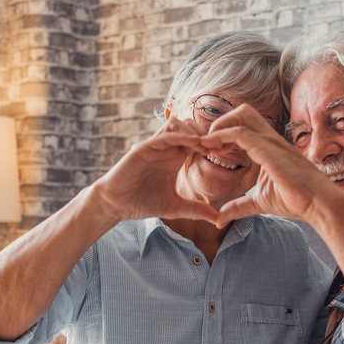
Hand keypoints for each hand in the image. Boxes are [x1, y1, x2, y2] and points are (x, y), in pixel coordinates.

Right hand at [96, 117, 217, 223]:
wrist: (116, 205)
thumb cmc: (143, 203)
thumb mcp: (175, 207)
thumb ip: (196, 210)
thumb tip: (219, 220)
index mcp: (175, 157)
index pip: (198, 140)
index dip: (213, 142)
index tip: (226, 151)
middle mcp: (167, 148)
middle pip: (191, 126)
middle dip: (207, 132)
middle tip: (220, 145)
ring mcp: (155, 146)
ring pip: (178, 124)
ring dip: (194, 130)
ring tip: (207, 144)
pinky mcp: (144, 147)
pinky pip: (164, 135)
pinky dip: (181, 136)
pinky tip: (194, 142)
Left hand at [200, 105, 335, 227]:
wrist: (319, 205)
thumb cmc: (296, 201)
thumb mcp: (259, 203)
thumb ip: (238, 207)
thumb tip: (219, 218)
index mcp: (267, 146)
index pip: (242, 125)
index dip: (222, 133)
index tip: (208, 149)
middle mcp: (269, 139)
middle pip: (242, 111)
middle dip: (221, 122)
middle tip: (208, 144)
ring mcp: (270, 142)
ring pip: (240, 116)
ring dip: (219, 127)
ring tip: (206, 145)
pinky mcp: (269, 150)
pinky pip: (240, 134)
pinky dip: (221, 137)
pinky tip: (211, 150)